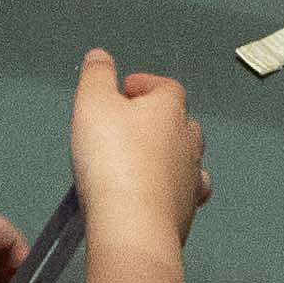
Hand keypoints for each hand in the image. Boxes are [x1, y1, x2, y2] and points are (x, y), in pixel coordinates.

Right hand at [65, 47, 208, 244]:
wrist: (133, 225)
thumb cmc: (114, 162)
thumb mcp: (92, 103)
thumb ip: (96, 75)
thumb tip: (100, 57)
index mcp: (170, 109)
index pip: (165, 86)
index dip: (145, 85)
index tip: (125, 89)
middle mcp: (188, 142)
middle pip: (180, 121)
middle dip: (158, 120)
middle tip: (129, 126)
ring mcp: (191, 178)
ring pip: (187, 158)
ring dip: (167, 155)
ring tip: (142, 160)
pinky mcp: (185, 211)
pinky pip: (182, 194)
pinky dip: (169, 190)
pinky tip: (151, 195)